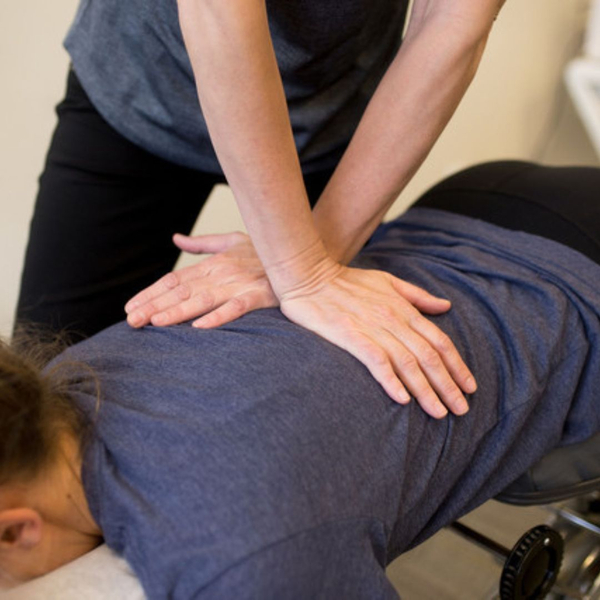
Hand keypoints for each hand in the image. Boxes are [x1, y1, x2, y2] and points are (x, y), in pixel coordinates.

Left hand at [125, 232, 276, 328]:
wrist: (299, 257)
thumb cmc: (264, 252)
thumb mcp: (232, 241)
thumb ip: (202, 243)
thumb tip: (176, 238)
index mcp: (213, 264)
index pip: (174, 280)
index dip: (151, 293)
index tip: (130, 307)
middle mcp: (221, 274)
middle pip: (181, 291)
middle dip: (154, 306)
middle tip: (131, 321)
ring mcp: (240, 285)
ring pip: (202, 300)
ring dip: (177, 311)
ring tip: (154, 323)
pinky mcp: (259, 296)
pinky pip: (236, 308)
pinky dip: (218, 316)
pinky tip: (200, 327)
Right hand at [279, 261, 475, 418]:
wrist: (308, 275)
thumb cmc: (347, 280)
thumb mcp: (388, 281)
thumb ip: (417, 296)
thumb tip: (445, 306)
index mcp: (403, 308)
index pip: (439, 341)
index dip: (457, 365)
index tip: (470, 387)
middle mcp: (393, 319)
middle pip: (428, 356)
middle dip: (448, 385)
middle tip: (461, 410)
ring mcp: (372, 328)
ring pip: (407, 363)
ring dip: (426, 390)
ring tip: (439, 413)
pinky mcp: (350, 335)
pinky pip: (376, 361)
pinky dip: (390, 380)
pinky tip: (402, 399)